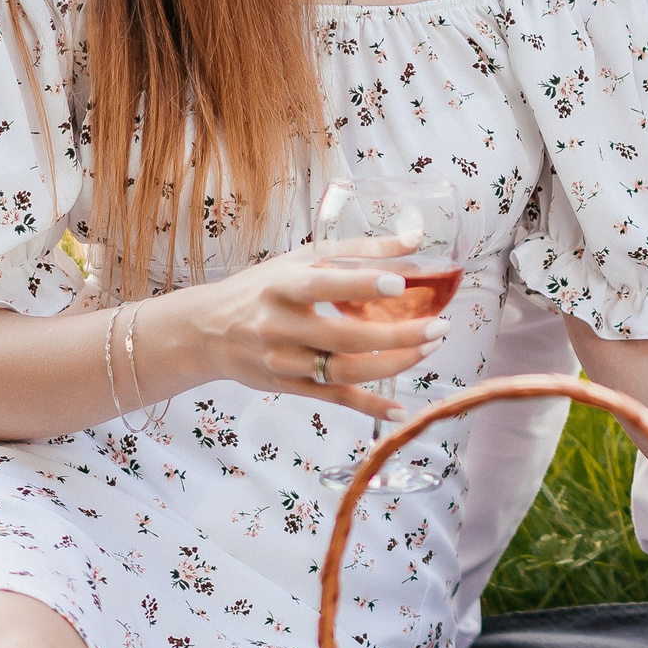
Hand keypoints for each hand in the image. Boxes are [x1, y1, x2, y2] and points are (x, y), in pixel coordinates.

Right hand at [152, 237, 446, 419]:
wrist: (207, 330)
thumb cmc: (263, 287)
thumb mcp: (302, 259)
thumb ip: (360, 249)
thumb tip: (415, 239)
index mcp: (282, 285)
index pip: (324, 285)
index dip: (362, 285)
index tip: (400, 284)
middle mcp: (280, 326)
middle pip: (344, 338)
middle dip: (398, 336)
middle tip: (439, 327)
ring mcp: (283, 362)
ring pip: (344, 372)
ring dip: (393, 365)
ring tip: (429, 350)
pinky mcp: (288, 387)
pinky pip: (334, 400)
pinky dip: (369, 406)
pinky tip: (401, 408)